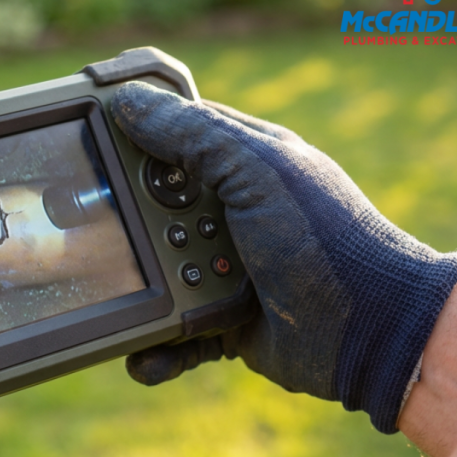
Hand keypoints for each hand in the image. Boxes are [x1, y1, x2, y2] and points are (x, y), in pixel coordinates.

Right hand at [112, 82, 456, 432]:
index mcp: (238, 163)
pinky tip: (143, 353)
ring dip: (140, 288)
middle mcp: (225, 211)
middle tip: (98, 232)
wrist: (373, 328)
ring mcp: (221, 267)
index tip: (83, 132)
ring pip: (154, 272)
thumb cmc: (324, 236)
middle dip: (123, 222)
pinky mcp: (219, 321)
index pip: (170, 134)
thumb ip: (192, 135)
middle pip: (147, 208)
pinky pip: (171, 335)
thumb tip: (127, 103)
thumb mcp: (256, 169)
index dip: (128, 131)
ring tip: (127, 296)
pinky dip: (155, 347)